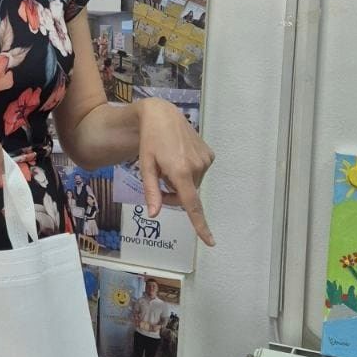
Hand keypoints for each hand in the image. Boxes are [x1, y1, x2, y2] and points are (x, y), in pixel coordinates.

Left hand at [136, 100, 215, 245]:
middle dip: (174, 194)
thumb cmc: (150, 141)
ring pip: (193, 185)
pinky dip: (189, 171)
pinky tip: (180, 157)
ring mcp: (205, 160)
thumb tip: (155, 214)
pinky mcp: (209, 155)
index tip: (210, 241)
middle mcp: (197, 167)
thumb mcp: (145, 167)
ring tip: (170, 163)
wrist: (162, 115)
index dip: (200, 225)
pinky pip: (199, 173)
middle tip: (160, 179)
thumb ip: (151, 192)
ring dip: (181, 182)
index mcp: (180, 172)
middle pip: (187, 196)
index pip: (191, 205)